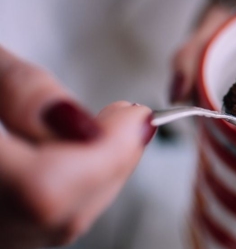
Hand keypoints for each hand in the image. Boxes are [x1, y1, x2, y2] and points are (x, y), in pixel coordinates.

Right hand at [0, 46, 156, 247]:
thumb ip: (21, 89)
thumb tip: (84, 126)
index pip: (43, 190)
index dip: (102, 155)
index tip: (134, 115)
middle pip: (62, 213)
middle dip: (114, 161)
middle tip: (129, 118)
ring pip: (63, 224)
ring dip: (104, 174)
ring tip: (111, 132)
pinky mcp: (3, 234)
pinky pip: (52, 225)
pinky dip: (85, 188)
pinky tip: (85, 157)